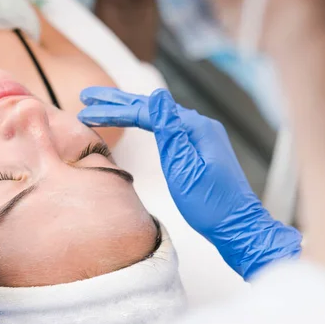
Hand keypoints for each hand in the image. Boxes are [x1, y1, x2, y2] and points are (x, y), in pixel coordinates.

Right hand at [78, 87, 301, 279]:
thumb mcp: (185, 169)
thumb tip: (158, 96)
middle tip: (87, 96)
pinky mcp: (197, 148)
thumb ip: (169, 131)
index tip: (86, 110)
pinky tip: (133, 120)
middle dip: (115, 102)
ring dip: (127, 109)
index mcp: (194, 128)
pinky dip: (142, 121)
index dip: (113, 111)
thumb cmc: (211, 205)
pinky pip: (164, 127)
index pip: (145, 112)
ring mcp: (198, 136)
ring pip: (156, 116)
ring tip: (102, 105)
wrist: (238, 226)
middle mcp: (197, 126)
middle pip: (149, 107)